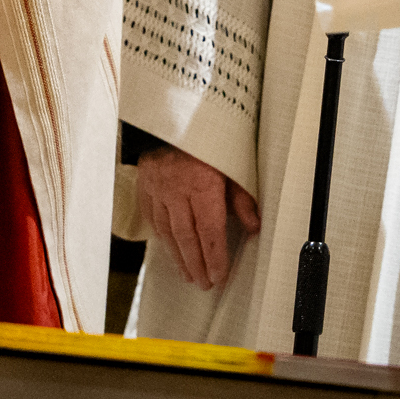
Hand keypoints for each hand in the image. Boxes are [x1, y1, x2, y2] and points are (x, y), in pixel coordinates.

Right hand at [136, 144, 260, 290]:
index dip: (215, 257)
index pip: (210, 231)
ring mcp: (158, 189)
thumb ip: (242, 197)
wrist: (174, 115)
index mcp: (203, 184)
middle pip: (187, 237)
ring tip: (188, 274)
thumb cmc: (209, 139)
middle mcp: (178, 190)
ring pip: (167, 232)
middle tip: (204, 283)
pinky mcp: (145, 185)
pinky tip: (169, 249)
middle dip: (197, 264)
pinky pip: (152, 218)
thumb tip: (254, 227)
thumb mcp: (234, 164)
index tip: (219, 275)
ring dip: (178, 257)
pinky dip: (162, 237)